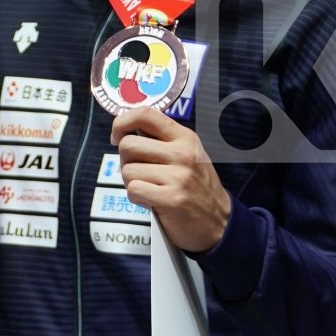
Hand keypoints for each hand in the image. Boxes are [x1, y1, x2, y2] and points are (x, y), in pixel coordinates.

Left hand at [111, 107, 231, 253]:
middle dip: (126, 161)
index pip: (145, 114)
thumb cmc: (196, 187)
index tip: (117, 136)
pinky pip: (133, 190)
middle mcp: (182, 153)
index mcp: (184, 137)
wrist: (219, 221)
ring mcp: (178, 176)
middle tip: (140, 172)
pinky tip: (152, 199)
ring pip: (127, 170)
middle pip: (128, 145)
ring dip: (132, 182)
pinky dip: (137, 197)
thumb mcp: (186, 154)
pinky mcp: (172, 198)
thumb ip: (160, 139)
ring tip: (150, 188)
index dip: (122, 122)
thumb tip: (125, 128)